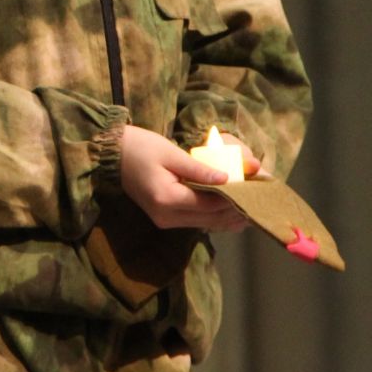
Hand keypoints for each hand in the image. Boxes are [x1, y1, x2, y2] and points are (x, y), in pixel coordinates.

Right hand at [118, 124, 251, 231]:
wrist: (112, 155)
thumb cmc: (140, 147)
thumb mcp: (171, 152)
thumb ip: (199, 169)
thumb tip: (226, 179)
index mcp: (168, 199)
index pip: (210, 204)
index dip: (234, 199)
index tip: (255, 190)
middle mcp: (167, 216)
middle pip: (210, 219)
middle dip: (235, 211)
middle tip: (259, 202)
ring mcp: (165, 220)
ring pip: (205, 224)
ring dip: (227, 216)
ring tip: (251, 208)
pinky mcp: (165, 218)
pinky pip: (196, 220)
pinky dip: (214, 215)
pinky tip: (230, 210)